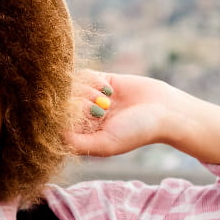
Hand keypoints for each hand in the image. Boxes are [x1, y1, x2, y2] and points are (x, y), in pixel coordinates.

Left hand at [65, 70, 219, 163]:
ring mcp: (92, 97)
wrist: (166, 111)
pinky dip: (93, 81)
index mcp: (83, 135)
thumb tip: (54, 135)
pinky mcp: (102, 80)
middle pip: (62, 104)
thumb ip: (78, 144)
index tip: (77, 117)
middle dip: (76, 104)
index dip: (62, 119)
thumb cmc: (137, 132)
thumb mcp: (106, 144)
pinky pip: (84, 75)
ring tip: (105, 101)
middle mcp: (85, 117)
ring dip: (85, 92)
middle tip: (98, 110)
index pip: (58, 124)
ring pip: (71, 88)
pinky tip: (108, 89)